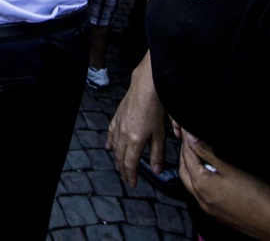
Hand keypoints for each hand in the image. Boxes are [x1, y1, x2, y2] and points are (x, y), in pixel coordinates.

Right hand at [107, 55, 165, 186]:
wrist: (146, 86)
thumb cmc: (155, 107)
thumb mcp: (160, 133)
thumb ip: (157, 153)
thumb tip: (157, 170)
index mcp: (135, 141)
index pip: (130, 164)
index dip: (131, 175)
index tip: (132, 184)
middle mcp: (124, 135)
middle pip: (121, 157)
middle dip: (123, 170)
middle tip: (126, 179)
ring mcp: (119, 125)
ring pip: (115, 147)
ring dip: (117, 159)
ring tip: (119, 167)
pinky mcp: (117, 117)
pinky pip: (111, 133)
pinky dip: (110, 142)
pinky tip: (109, 147)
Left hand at [178, 129, 269, 240]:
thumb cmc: (254, 193)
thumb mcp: (229, 167)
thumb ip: (207, 152)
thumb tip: (191, 139)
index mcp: (200, 184)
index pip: (187, 157)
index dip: (186, 141)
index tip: (186, 130)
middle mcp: (200, 198)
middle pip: (184, 172)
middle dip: (184, 155)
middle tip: (188, 141)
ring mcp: (209, 208)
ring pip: (192, 185)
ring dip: (191, 169)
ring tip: (198, 155)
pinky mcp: (218, 214)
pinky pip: (202, 195)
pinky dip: (200, 182)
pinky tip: (210, 176)